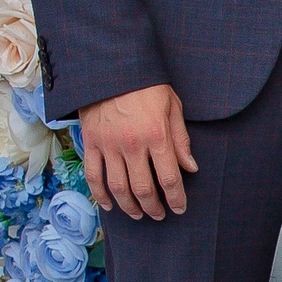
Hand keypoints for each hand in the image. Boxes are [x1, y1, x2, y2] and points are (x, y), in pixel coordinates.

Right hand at [80, 84, 196, 219]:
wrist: (113, 67)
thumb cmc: (147, 85)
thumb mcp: (172, 106)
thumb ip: (181, 139)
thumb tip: (190, 168)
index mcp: (156, 134)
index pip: (169, 177)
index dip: (176, 197)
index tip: (180, 208)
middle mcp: (132, 144)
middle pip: (143, 189)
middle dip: (153, 207)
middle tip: (159, 215)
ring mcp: (109, 145)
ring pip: (118, 188)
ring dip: (129, 207)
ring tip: (138, 214)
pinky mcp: (92, 143)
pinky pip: (93, 176)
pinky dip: (99, 195)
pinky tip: (108, 205)